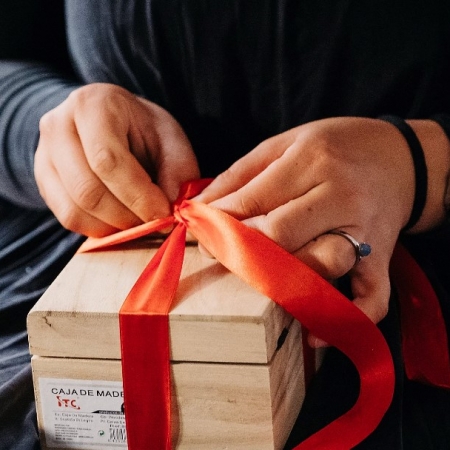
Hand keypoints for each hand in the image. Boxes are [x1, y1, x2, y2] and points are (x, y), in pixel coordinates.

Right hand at [35, 83, 199, 236]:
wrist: (112, 123)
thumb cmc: (144, 130)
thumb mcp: (171, 139)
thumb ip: (178, 171)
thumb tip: (170, 210)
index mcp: (93, 105)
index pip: (107, 160)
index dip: (138, 195)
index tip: (164, 213)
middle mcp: (58, 126)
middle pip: (87, 190)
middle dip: (127, 216)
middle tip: (155, 222)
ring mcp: (43, 154)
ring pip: (75, 210)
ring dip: (114, 227)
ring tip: (140, 221)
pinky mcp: (43, 181)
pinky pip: (68, 218)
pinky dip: (99, 230)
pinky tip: (121, 222)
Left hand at [196, 117, 448, 343]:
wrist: (401, 158)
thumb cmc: (335, 148)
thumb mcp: (285, 144)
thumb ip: (239, 174)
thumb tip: (198, 207)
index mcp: (311, 160)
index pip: (253, 201)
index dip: (219, 223)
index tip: (199, 234)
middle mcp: (340, 195)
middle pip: (279, 235)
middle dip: (240, 251)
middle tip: (219, 257)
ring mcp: (363, 231)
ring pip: (318, 266)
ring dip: (281, 282)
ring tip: (254, 284)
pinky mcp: (381, 258)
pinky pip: (371, 297)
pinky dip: (346, 320)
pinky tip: (314, 335)